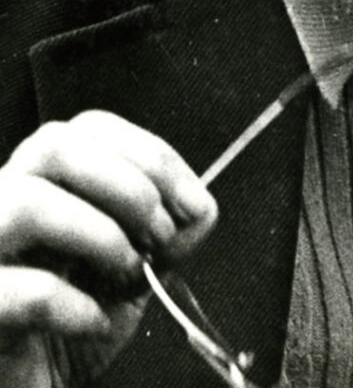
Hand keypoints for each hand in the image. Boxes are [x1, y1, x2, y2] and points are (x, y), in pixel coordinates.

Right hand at [0, 111, 217, 386]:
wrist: (36, 387)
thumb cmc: (81, 320)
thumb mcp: (140, 267)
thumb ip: (171, 229)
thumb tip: (197, 209)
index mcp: (45, 180)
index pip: (91, 127)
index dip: (150, 155)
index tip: (191, 202)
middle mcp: (2, 200)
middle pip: (54, 144)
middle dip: (128, 185)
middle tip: (160, 235)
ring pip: (24, 201)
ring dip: (99, 233)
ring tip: (126, 271)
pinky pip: (13, 287)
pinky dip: (69, 301)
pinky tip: (95, 319)